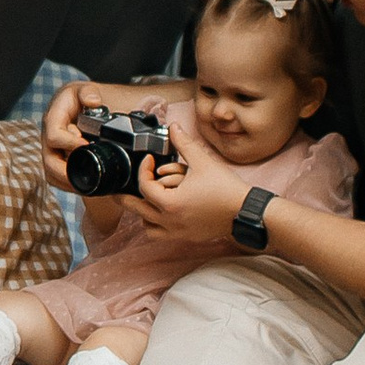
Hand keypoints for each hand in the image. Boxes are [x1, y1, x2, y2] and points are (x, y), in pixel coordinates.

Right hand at [41, 77, 122, 190]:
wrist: (86, 106)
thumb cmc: (84, 98)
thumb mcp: (87, 90)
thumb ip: (89, 92)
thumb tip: (93, 101)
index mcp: (54, 117)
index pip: (54, 135)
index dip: (69, 144)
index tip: (87, 147)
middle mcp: (48, 135)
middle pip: (49, 161)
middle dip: (67, 172)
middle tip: (89, 175)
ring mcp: (51, 150)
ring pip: (51, 173)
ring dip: (67, 182)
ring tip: (87, 185)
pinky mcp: (57, 160)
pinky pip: (56, 178)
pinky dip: (68, 184)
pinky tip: (84, 186)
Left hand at [117, 135, 250, 246]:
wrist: (245, 212)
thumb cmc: (226, 189)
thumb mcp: (202, 162)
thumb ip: (184, 144)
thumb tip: (173, 128)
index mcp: (171, 203)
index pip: (144, 186)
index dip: (143, 170)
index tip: (149, 161)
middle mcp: (171, 221)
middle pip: (137, 210)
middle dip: (127, 197)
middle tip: (119, 190)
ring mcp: (178, 232)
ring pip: (148, 227)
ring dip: (143, 214)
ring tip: (145, 201)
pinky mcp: (187, 237)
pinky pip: (162, 235)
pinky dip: (157, 225)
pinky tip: (162, 213)